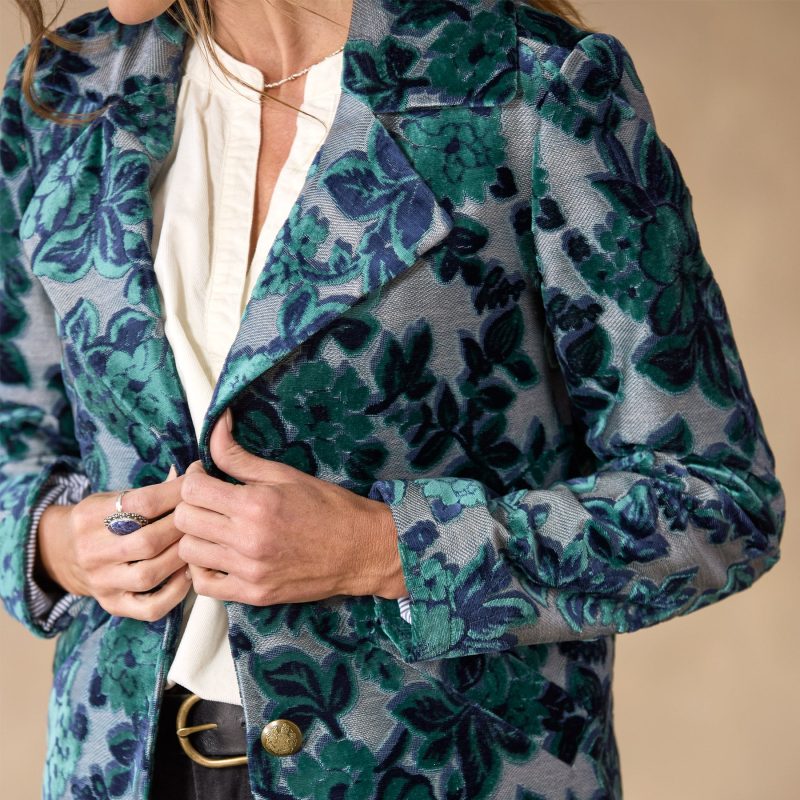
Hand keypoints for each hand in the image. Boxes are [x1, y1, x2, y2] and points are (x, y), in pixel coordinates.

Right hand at [37, 466, 192, 620]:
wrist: (61, 551)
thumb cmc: (101, 519)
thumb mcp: (113, 498)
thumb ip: (150, 491)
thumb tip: (194, 474)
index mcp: (90, 517)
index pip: (141, 503)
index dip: (175, 493)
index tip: (196, 486)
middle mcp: (91, 552)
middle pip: (147, 541)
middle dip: (182, 527)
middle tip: (202, 517)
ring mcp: (101, 582)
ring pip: (149, 575)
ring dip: (181, 558)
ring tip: (198, 544)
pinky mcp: (112, 605)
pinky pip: (149, 608)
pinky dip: (175, 594)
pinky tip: (188, 575)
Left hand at [175, 409, 407, 605]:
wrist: (361, 549)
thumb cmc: (327, 507)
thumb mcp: (284, 474)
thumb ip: (239, 456)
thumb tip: (215, 424)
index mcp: (256, 504)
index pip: (192, 488)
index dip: (194, 477)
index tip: (206, 476)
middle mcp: (248, 539)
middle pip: (185, 520)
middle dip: (191, 504)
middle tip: (209, 500)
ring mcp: (250, 570)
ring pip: (188, 552)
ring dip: (195, 536)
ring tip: (214, 527)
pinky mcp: (254, 593)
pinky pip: (204, 586)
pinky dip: (202, 570)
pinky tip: (218, 555)